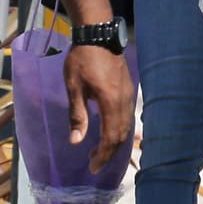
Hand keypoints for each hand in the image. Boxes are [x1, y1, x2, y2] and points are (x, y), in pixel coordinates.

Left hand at [64, 45, 134, 173]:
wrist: (99, 35)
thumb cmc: (82, 60)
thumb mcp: (74, 88)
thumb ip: (77, 116)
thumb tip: (76, 141)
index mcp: (110, 102)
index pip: (111, 137)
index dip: (103, 155)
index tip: (93, 168)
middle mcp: (124, 101)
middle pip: (121, 134)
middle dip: (109, 152)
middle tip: (93, 163)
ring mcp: (128, 95)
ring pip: (126, 126)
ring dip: (114, 141)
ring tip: (99, 150)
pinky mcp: (128, 90)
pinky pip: (127, 116)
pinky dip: (119, 129)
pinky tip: (108, 131)